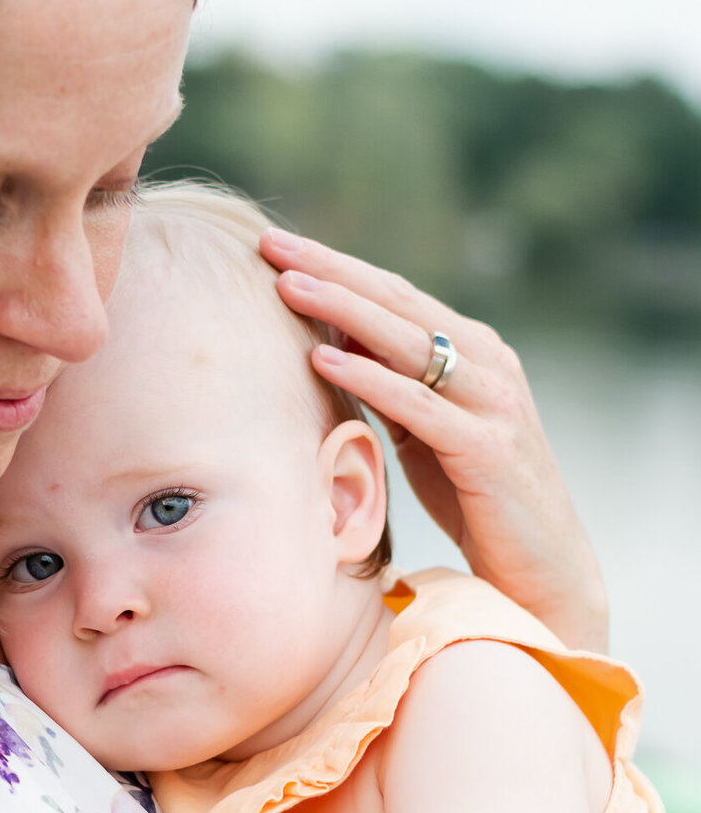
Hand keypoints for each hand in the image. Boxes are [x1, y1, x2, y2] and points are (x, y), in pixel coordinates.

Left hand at [261, 228, 608, 651]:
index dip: (337, 266)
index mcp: (473, 351)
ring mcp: (492, 402)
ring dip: (342, 308)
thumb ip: (391, 386)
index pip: (395, 294)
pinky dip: (369, 377)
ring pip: (406, 341)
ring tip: (286, 286)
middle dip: (331, 269)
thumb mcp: (423, 431)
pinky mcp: (487, 448)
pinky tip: (323, 357)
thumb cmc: (474, 498)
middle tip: (272, 242)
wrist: (540, 570)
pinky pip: (417, 404)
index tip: (279, 243)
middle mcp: (487, 363)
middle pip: (397, 302)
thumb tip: (326, 345)